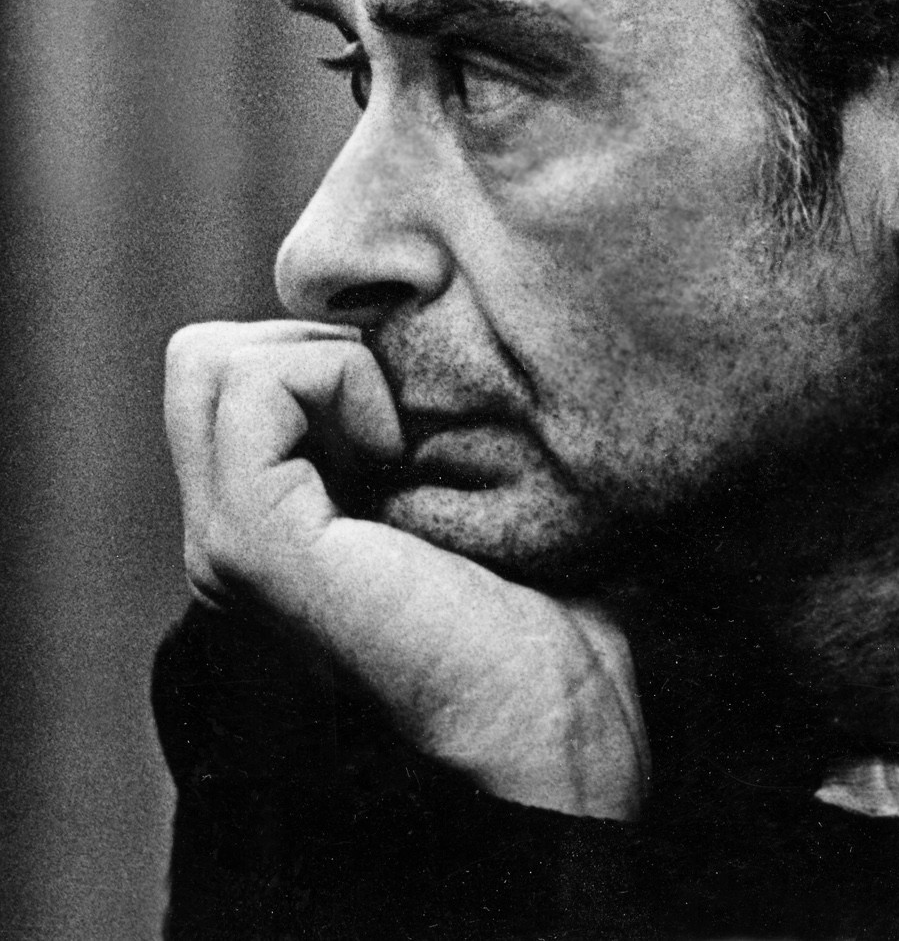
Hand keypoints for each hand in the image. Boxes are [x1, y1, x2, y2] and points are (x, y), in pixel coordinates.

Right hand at [164, 321, 648, 819]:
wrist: (550, 722)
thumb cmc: (541, 604)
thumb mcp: (458, 481)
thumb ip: (404, 420)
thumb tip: (412, 319)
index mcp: (269, 518)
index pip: (233, 364)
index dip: (328, 350)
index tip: (415, 416)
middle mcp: (226, 533)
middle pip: (205, 359)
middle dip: (314, 348)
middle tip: (399, 422)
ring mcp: (225, 542)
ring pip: (211, 361)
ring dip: (328, 364)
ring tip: (398, 443)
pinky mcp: (250, 542)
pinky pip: (250, 386)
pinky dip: (337, 379)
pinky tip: (396, 452)